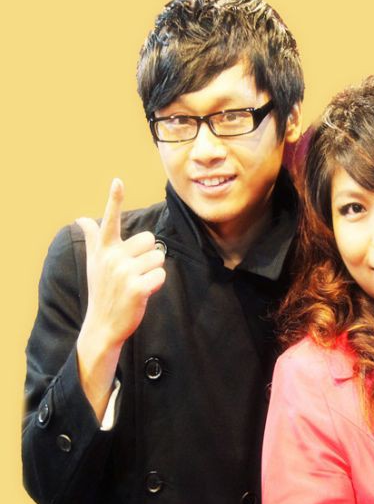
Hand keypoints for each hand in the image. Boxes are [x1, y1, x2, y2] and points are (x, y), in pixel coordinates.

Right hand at [75, 179, 165, 416]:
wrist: (103, 323)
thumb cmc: (102, 289)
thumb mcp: (94, 262)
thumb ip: (92, 238)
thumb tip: (81, 218)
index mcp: (104, 249)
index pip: (109, 219)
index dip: (114, 199)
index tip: (117, 180)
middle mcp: (112, 257)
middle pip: (150, 240)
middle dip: (148, 256)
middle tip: (135, 272)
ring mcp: (124, 273)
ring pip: (158, 258)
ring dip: (153, 271)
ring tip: (138, 283)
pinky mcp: (137, 288)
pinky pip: (161, 275)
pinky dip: (156, 285)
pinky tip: (143, 293)